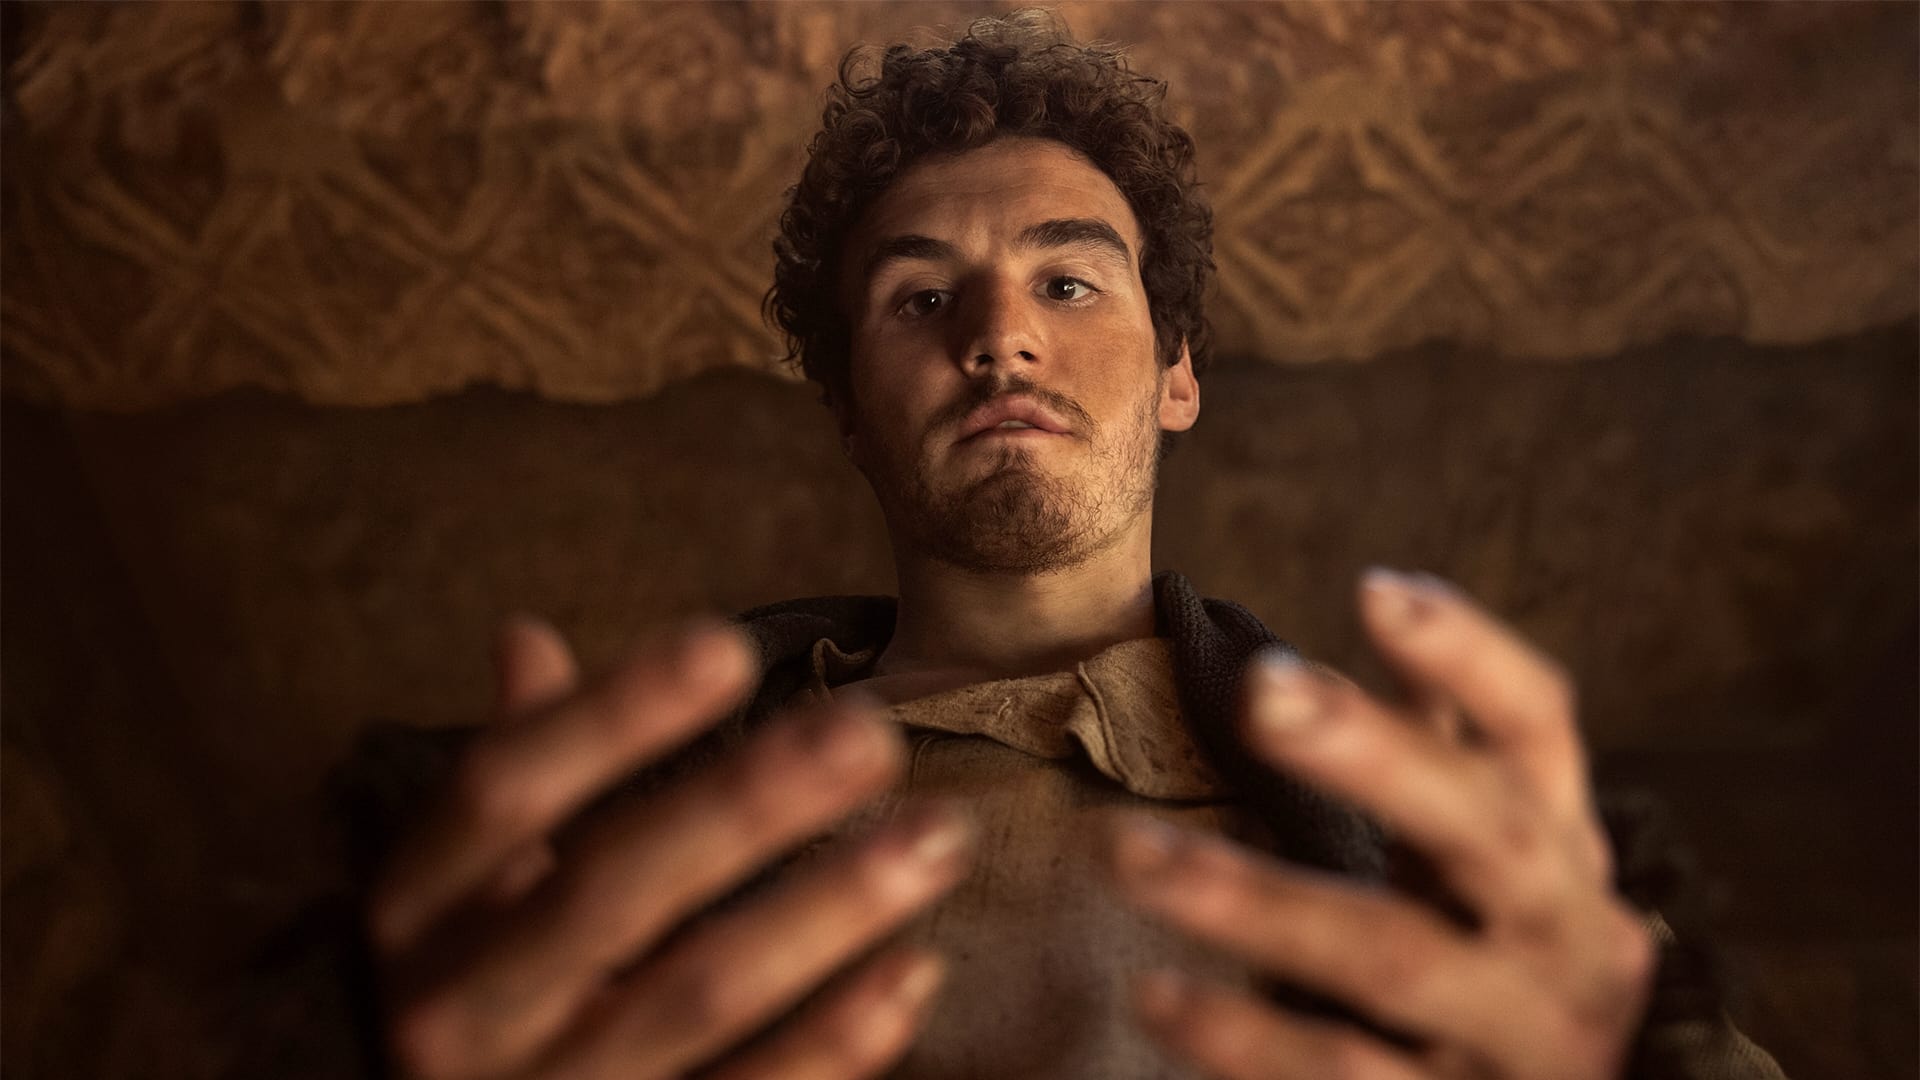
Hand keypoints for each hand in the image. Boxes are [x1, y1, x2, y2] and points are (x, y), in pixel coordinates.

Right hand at [367, 616, 973, 1079]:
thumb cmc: (463, 991)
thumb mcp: (453, 888)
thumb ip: (509, 765)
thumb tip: (526, 635)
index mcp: (418, 908)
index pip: (503, 790)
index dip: (610, 716)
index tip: (728, 645)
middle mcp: (460, 1007)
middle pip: (612, 889)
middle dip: (747, 803)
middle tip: (872, 731)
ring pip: (697, 994)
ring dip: (827, 910)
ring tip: (938, 835)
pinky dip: (834, 1041)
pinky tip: (913, 968)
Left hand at [1108, 570, 1654, 1078]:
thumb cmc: (1507, 953)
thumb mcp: (1502, 851)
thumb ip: (1448, 738)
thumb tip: (1390, 592)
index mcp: (1565, 846)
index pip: (1540, 730)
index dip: (1472, 656)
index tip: (1376, 589)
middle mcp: (1563, 936)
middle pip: (1486, 829)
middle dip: (1377, 757)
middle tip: (1257, 692)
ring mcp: (1517, 1038)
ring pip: (1393, 956)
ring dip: (1256, 902)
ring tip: (1128, 851)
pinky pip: (1343, 1073)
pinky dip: (1245, 1040)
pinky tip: (1153, 995)